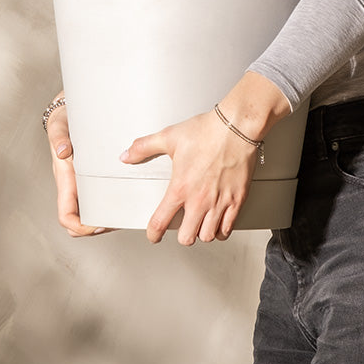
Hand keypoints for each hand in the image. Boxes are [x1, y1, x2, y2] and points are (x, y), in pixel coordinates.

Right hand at [45, 91, 112, 237]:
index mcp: (65, 178)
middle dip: (94, 228)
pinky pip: (97, 196)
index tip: (97, 225)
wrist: (67, 110)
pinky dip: (108, 203)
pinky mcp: (91, 174)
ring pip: (89, 210)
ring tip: (125, 214)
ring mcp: (82, 181)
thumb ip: (59, 137)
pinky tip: (125, 196)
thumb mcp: (60, 126)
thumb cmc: (64, 120)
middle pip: (78, 220)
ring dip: (103, 218)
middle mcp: (73, 184)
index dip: (79, 226)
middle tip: (117, 222)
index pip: (66, 215)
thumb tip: (63, 152)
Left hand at [120, 108, 258, 245]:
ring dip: (201, 233)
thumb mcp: (169, 137)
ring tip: (199, 224)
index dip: (153, 233)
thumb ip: (144, 147)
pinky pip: (228, 229)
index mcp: (180, 187)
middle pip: (187, 237)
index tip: (154, 235)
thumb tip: (126, 155)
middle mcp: (199, 200)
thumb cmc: (206, 131)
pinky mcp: (237, 200)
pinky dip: (221, 231)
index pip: (160, 222)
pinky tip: (218, 223)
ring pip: (208, 236)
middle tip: (181, 227)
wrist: (236, 126)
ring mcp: (219, 202)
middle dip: (182, 235)